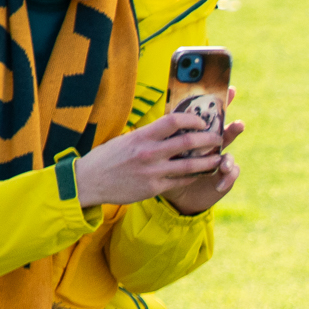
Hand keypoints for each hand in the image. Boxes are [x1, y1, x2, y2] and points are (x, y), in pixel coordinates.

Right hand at [73, 111, 236, 211]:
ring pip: (191, 166)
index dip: (193, 119)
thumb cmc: (108, 157)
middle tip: (218, 138)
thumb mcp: (126, 139)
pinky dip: (194, 177)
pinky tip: (201, 173)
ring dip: (208, 161)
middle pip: (188, 142)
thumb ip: (149, 134)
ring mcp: (153, 172)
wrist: (89, 181)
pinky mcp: (154, 188)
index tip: (202, 121)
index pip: (174, 121)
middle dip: (208, 139)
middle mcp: (149, 153)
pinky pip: (181, 182)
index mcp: (142, 136)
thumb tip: (171, 126)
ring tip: (219, 158)